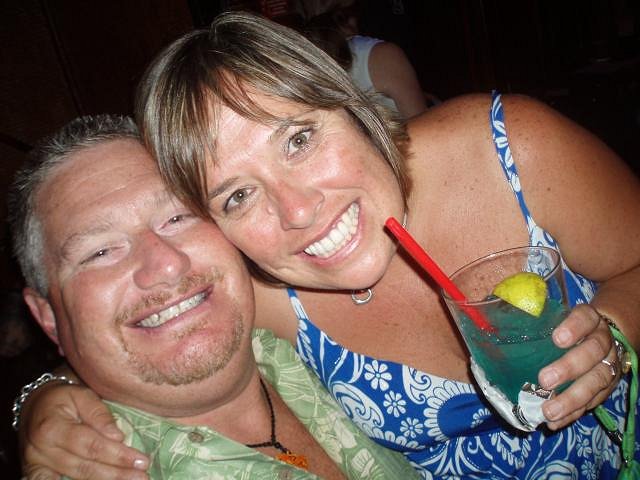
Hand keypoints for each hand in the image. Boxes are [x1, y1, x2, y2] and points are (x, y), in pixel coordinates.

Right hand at [19, 382, 148, 479]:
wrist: (34, 404)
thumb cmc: (63, 398)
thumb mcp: (82, 395)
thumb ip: (99, 414)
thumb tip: (118, 436)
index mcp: (52, 427)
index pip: (91, 445)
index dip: (117, 455)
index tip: (141, 461)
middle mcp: (41, 450)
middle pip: (85, 466)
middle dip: (117, 473)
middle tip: (142, 476)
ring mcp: (36, 464)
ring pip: (75, 477)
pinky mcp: (35, 472)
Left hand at [537, 304, 619, 429]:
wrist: (599, 337)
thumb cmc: (564, 326)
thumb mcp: (553, 315)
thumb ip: (530, 316)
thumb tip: (486, 317)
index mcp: (589, 319)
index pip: (586, 318)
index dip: (574, 327)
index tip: (557, 338)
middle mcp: (603, 341)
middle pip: (593, 353)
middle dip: (569, 368)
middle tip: (544, 380)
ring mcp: (609, 365)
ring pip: (597, 382)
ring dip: (572, 399)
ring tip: (548, 411)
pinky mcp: (606, 388)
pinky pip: (593, 403)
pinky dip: (573, 414)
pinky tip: (554, 422)